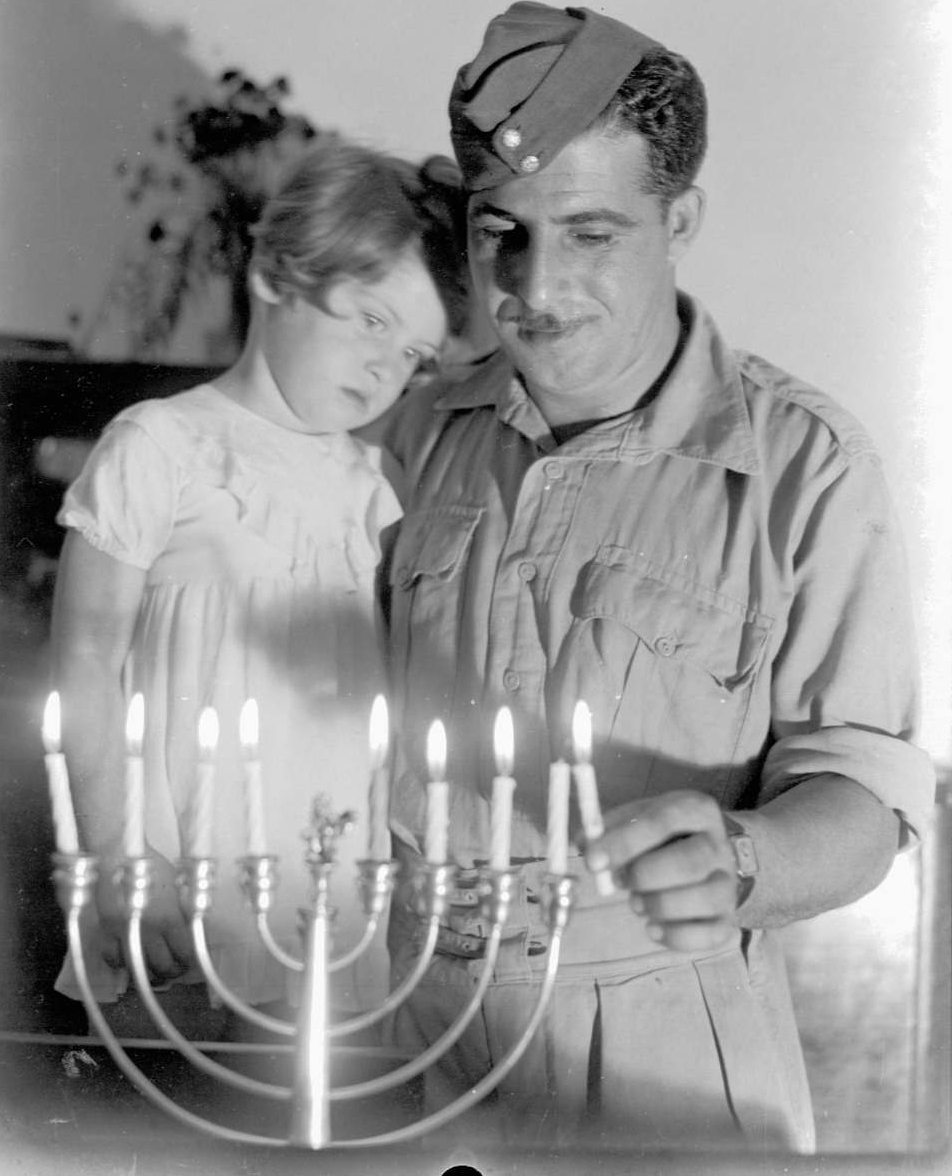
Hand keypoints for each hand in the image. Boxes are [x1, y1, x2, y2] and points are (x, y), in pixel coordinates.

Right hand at [95, 852, 195, 981]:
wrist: (119, 854)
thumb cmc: (150, 865)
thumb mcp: (176, 885)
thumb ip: (182, 910)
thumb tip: (191, 930)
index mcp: (172, 917)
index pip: (185, 953)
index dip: (187, 963)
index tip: (187, 963)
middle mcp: (151, 929)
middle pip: (163, 966)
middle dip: (170, 973)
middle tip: (171, 971)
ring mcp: (126, 932)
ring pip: (139, 969)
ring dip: (147, 974)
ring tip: (151, 972)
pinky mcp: (105, 931)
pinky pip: (113, 959)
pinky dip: (120, 963)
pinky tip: (126, 957)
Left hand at [583, 790, 738, 951]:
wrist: (711, 853)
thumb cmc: (665, 835)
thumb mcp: (639, 817)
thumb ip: (608, 828)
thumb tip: (581, 843)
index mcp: (696, 810)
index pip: (663, 821)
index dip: (624, 842)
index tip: (593, 861)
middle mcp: (719, 845)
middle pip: (690, 862)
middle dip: (645, 876)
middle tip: (619, 881)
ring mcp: (729, 883)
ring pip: (704, 898)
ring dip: (659, 905)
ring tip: (636, 902)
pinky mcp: (729, 918)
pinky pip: (710, 934)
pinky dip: (676, 936)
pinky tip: (652, 928)